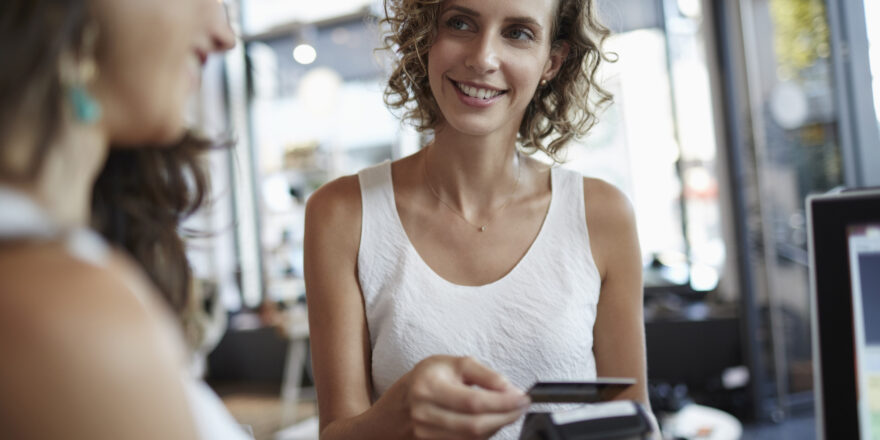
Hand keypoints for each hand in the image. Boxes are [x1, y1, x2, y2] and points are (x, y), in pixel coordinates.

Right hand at [403, 355, 530, 439]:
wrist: (398, 405)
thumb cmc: (428, 379)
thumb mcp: (453, 364)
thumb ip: (484, 374)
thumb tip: (510, 389)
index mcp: (429, 387)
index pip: (473, 401)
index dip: (503, 403)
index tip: (523, 398)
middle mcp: (424, 413)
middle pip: (475, 425)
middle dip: (505, 417)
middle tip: (521, 406)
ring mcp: (425, 434)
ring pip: (473, 438)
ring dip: (497, 426)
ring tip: (507, 412)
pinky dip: (485, 434)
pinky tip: (491, 421)